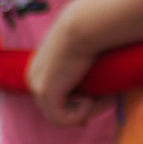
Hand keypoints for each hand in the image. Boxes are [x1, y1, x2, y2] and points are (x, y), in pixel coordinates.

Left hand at [26, 0, 108, 125]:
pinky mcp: (44, 92)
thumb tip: (107, 86)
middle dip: (86, 108)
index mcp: (40, 65)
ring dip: (89, 110)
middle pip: (58, 106)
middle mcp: (33, 76)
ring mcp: (36, 85)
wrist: (87, 24)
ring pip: (62, 114)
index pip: (55, 95)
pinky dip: (81, 114)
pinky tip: (91, 99)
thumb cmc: (96, 33)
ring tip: (106, 96)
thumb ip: (88, 69)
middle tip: (109, 99)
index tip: (101, 101)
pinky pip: (62, 119)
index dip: (79, 103)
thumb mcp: (87, 52)